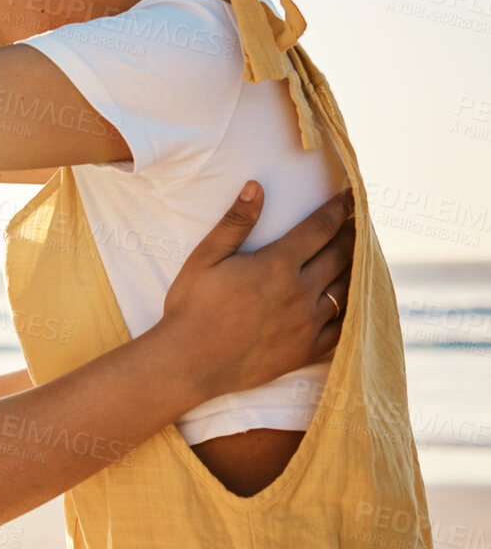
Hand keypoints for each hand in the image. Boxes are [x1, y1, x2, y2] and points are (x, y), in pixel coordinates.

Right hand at [160, 182, 354, 401]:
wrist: (190, 362)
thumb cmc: (192, 307)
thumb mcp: (205, 258)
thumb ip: (235, 222)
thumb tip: (256, 187)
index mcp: (277, 264)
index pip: (319, 228)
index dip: (339, 209)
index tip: (351, 197)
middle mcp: (300, 291)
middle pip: (340, 255)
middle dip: (352, 234)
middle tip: (358, 223)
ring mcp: (307, 322)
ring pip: (346, 288)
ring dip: (355, 268)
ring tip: (358, 256)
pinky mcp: (307, 349)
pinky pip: (342, 327)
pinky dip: (352, 310)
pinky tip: (352, 302)